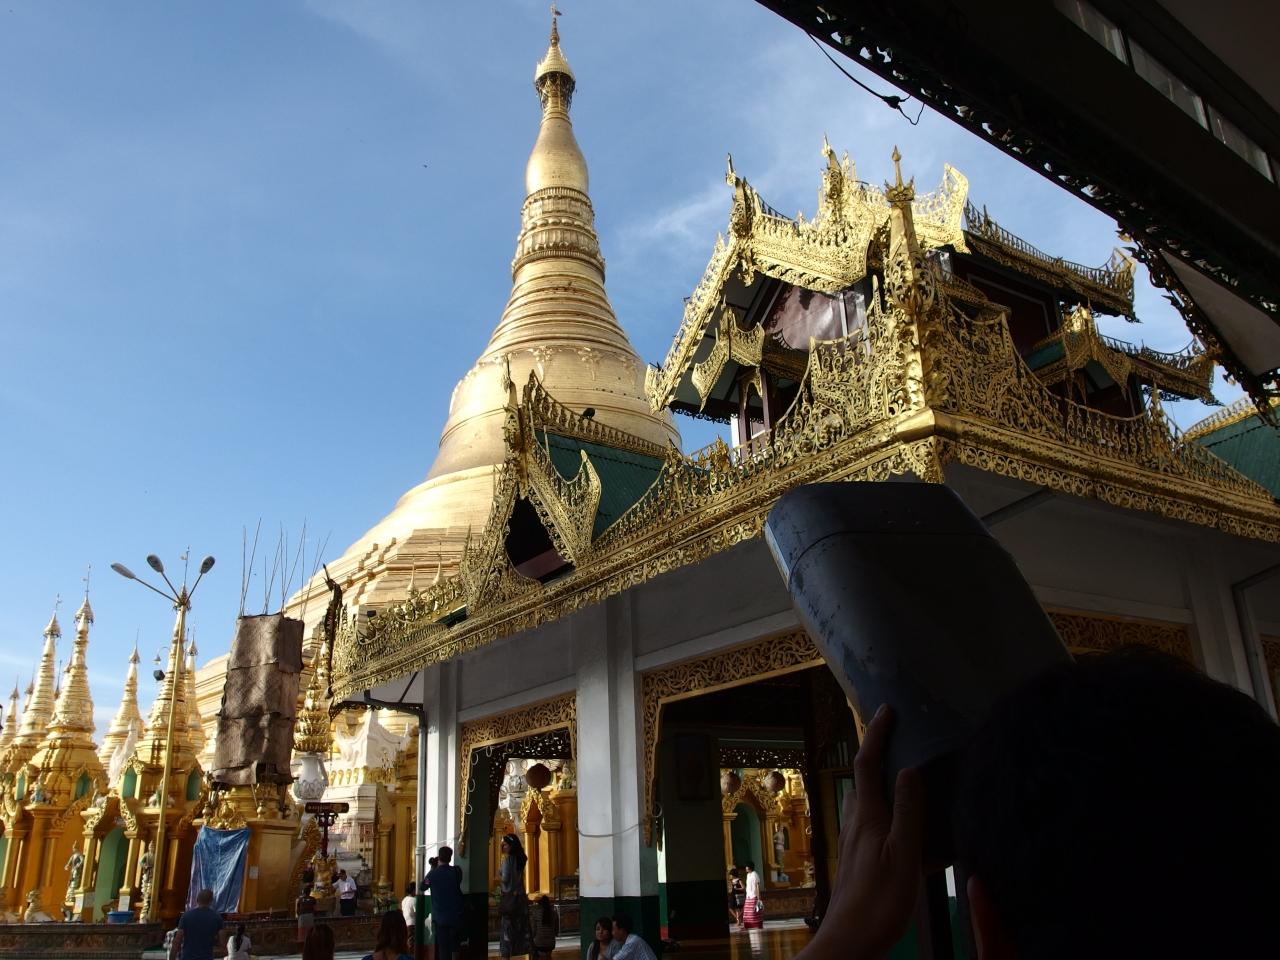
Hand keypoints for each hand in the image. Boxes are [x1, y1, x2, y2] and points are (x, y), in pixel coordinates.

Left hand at [799, 704, 924, 959]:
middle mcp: (856, 822)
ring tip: (902, 772)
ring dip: (879, 780)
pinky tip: (901, 823)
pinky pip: (871, 821)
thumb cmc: (879, 902)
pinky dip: (885, 808)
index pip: (869, 763)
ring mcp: (854, 841)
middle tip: (896, 733)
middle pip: (863, 777)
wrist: (850, 940)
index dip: (878, 733)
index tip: (888, 709)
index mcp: (868, 816)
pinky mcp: (857, 859)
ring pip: (866, 799)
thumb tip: (910, 768)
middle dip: (877, 751)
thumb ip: (908, 812)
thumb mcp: (903, 856)